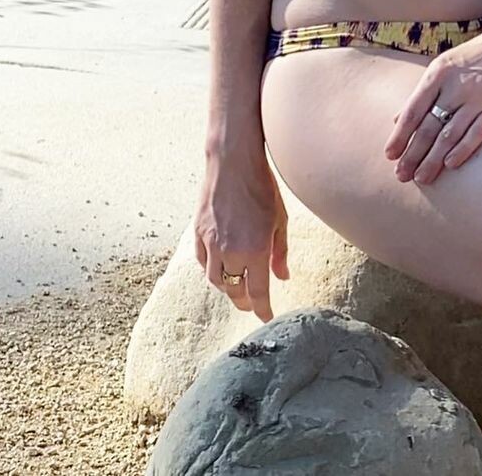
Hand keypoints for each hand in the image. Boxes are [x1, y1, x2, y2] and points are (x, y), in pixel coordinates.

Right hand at [194, 149, 289, 322]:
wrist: (234, 163)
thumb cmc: (263, 187)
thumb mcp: (281, 220)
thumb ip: (281, 252)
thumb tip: (283, 276)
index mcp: (256, 249)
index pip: (258, 292)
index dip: (262, 309)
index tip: (266, 317)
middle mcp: (231, 251)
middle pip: (234, 290)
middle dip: (244, 301)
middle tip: (252, 304)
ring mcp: (211, 243)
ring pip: (215, 279)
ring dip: (227, 287)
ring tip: (237, 287)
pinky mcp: (198, 233)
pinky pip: (202, 261)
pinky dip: (212, 269)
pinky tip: (221, 267)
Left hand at [385, 26, 481, 185]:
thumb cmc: (473, 57)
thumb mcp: (443, 66)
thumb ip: (422, 93)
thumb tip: (397, 119)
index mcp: (437, 74)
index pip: (412, 111)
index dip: (400, 136)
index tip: (389, 156)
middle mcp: (455, 86)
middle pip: (428, 127)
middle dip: (412, 154)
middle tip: (401, 176)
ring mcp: (477, 97)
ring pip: (449, 135)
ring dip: (433, 160)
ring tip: (422, 178)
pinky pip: (477, 134)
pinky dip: (462, 150)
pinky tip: (450, 165)